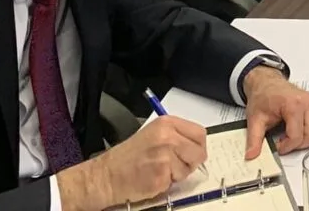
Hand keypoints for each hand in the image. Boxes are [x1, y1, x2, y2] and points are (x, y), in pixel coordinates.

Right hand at [58, 116, 206, 210]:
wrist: (107, 175)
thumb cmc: (128, 156)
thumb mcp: (154, 134)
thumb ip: (177, 136)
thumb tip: (197, 146)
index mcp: (167, 124)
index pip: (200, 133)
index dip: (198, 146)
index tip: (192, 152)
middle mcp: (168, 137)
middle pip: (199, 152)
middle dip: (191, 162)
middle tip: (176, 165)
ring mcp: (165, 156)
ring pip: (188, 169)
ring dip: (178, 174)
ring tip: (159, 169)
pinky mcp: (161, 175)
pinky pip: (176, 182)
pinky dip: (167, 183)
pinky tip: (153, 177)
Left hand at [242, 66, 308, 158]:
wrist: (268, 83)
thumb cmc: (264, 97)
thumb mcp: (255, 119)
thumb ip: (254, 139)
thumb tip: (251, 155)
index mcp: (293, 105)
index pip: (296, 136)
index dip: (286, 146)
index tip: (278, 146)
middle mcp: (307, 103)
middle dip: (297, 145)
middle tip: (285, 142)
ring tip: (296, 137)